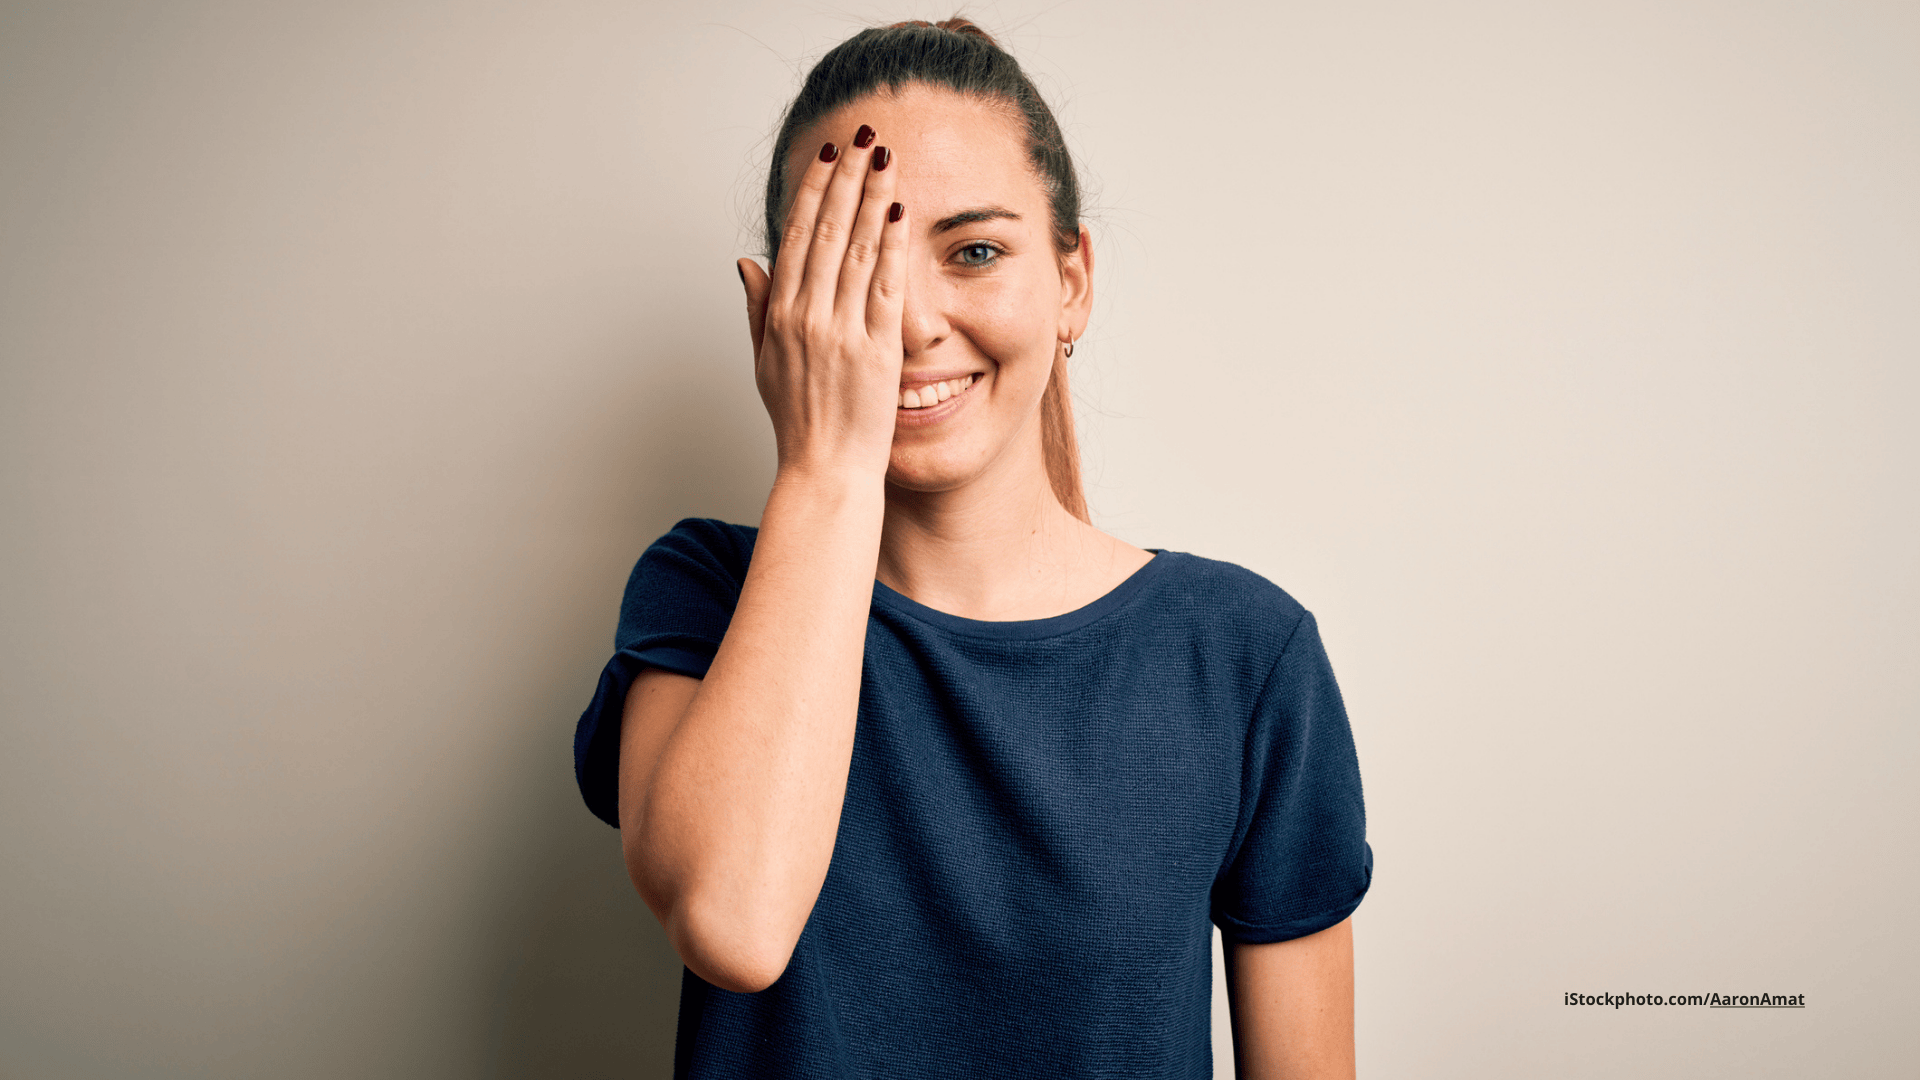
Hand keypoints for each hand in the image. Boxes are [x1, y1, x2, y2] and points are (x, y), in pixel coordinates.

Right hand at [738, 127, 907, 478]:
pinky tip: (900, 211)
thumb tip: (747, 261)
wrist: (824, 471)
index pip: (797, 236)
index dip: (814, 191)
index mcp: (779, 315)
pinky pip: (884, 287)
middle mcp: (806, 316)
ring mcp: (840, 332)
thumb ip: (757, 308)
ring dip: (872, 196)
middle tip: (862, 136)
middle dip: (846, 178)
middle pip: (827, 230)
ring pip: (856, 248)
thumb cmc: (799, 424)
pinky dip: (892, 246)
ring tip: (886, 157)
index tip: (828, 157)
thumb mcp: (764, 362)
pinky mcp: (874, 350)